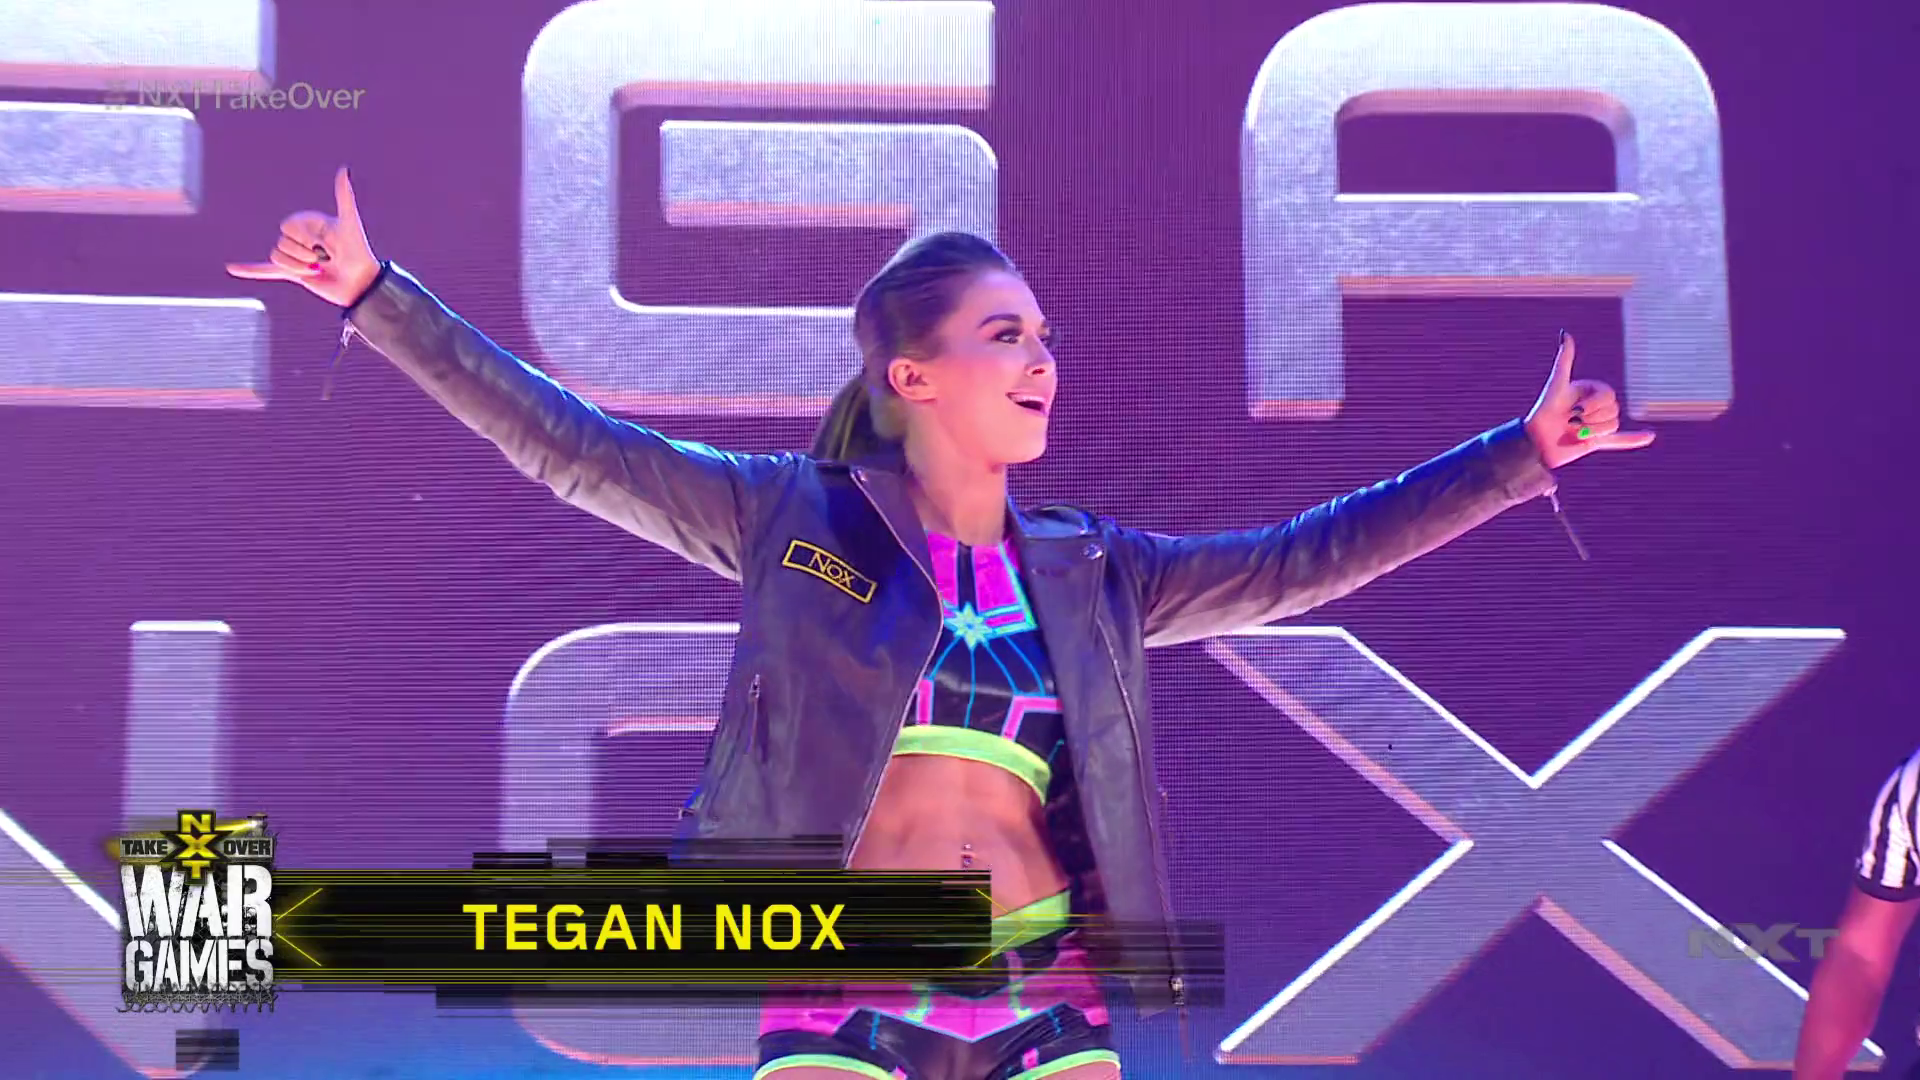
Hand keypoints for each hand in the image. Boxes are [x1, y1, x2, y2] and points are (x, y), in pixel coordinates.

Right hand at [226, 166, 378, 306]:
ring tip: (318, 269)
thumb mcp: (349, 223)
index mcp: (308, 223)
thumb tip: (344, 169)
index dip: (304, 236)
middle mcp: (300, 237)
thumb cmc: (358, 252)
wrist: (361, 284)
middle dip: (304, 254)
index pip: (287, 226)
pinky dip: (249, 269)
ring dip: (298, 267)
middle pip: (282, 242)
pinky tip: (232, 268)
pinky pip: (266, 269)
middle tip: (326, 259)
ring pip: (277, 257)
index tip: (326, 242)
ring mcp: (296, 255)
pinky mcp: (294, 273)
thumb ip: (344, 197)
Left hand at [1525, 332, 1655, 468]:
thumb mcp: (1557, 384)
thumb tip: (1565, 333)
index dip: (1593, 404)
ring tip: (1575, 432)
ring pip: (1613, 425)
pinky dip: (1634, 439)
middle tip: (1570, 422)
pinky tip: (1650, 436)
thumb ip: (1565, 360)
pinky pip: (1619, 440)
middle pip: (1613, 410)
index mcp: (1589, 391)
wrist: (1536, 441)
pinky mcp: (1595, 441)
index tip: (1573, 409)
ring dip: (1594, 431)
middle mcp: (1594, 406)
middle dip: (1592, 418)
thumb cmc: (1544, 410)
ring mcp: (1595, 424)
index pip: (1609, 395)